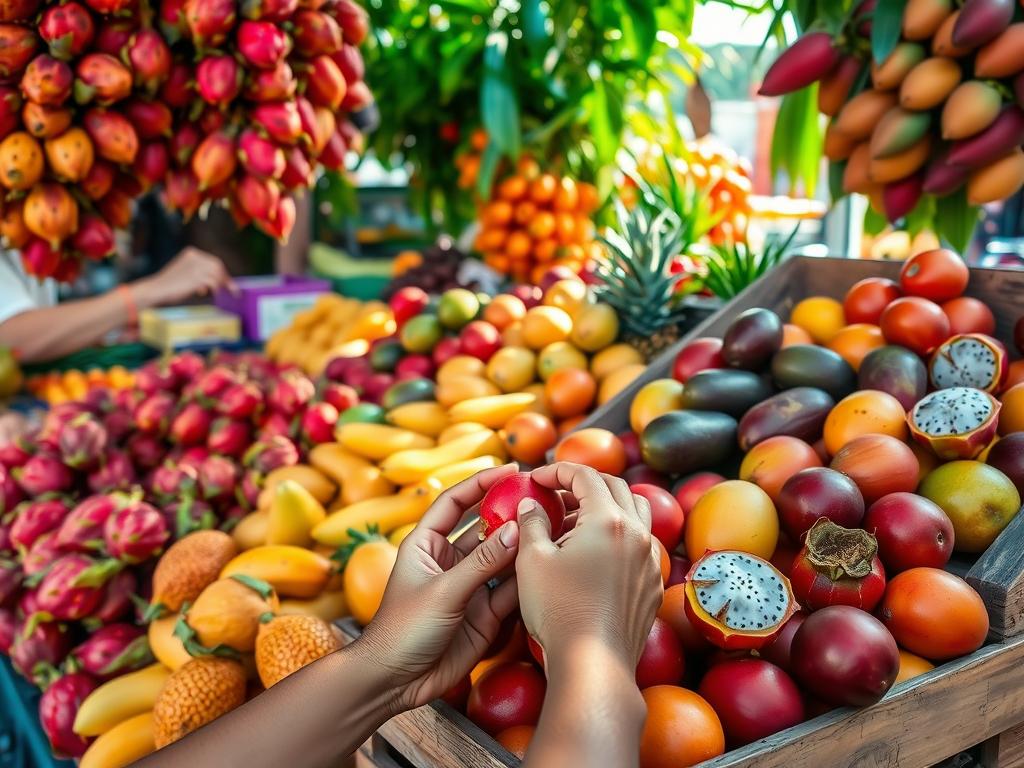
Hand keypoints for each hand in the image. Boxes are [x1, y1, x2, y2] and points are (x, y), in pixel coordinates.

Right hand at [134, 247, 234, 306]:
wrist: (157, 289)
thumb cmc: (171, 285)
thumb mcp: (187, 273)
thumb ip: (201, 273)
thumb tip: (220, 280)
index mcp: (192, 253)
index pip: (213, 261)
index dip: (222, 272)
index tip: (228, 282)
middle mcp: (195, 257)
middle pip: (218, 266)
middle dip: (225, 278)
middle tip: (232, 290)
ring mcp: (195, 266)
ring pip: (217, 273)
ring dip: (220, 284)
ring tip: (218, 292)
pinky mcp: (196, 277)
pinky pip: (213, 282)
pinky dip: (215, 288)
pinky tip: (209, 293)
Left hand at [357, 464, 521, 713]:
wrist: (396, 682)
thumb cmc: (402, 630)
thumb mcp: (443, 591)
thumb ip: (482, 562)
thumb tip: (516, 529)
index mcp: (426, 544)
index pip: (455, 502)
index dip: (481, 483)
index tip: (511, 470)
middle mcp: (449, 561)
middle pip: (484, 528)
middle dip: (510, 513)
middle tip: (541, 499)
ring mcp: (468, 587)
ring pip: (502, 559)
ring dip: (523, 547)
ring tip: (553, 530)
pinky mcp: (484, 613)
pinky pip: (509, 590)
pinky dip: (526, 580)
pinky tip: (546, 567)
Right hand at [518, 462, 662, 671]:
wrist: (594, 664)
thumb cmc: (559, 611)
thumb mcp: (532, 560)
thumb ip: (531, 523)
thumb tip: (529, 505)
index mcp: (608, 520)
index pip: (585, 476)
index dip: (558, 471)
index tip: (536, 478)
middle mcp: (636, 533)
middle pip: (615, 487)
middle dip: (583, 483)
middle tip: (556, 493)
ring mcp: (650, 559)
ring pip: (636, 512)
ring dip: (608, 505)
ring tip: (578, 520)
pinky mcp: (653, 584)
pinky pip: (642, 543)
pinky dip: (620, 534)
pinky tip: (597, 553)